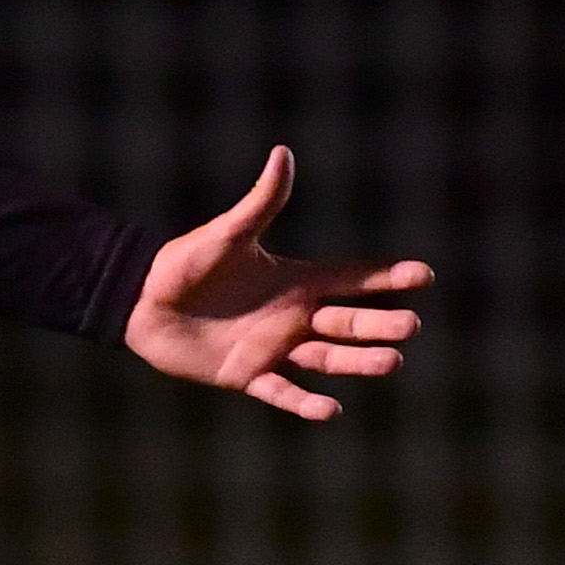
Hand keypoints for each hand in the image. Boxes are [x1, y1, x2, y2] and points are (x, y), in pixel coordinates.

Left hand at [123, 147, 431, 421]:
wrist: (140, 302)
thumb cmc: (183, 264)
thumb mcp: (226, 234)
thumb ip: (260, 202)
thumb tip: (282, 153)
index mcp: (294, 280)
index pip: (352, 278)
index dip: (386, 277)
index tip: (425, 276)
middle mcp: (292, 316)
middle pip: (348, 322)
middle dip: (381, 324)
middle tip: (411, 326)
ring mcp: (273, 348)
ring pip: (327, 358)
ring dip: (358, 362)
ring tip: (392, 362)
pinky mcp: (247, 375)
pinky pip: (283, 392)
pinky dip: (305, 403)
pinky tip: (332, 411)